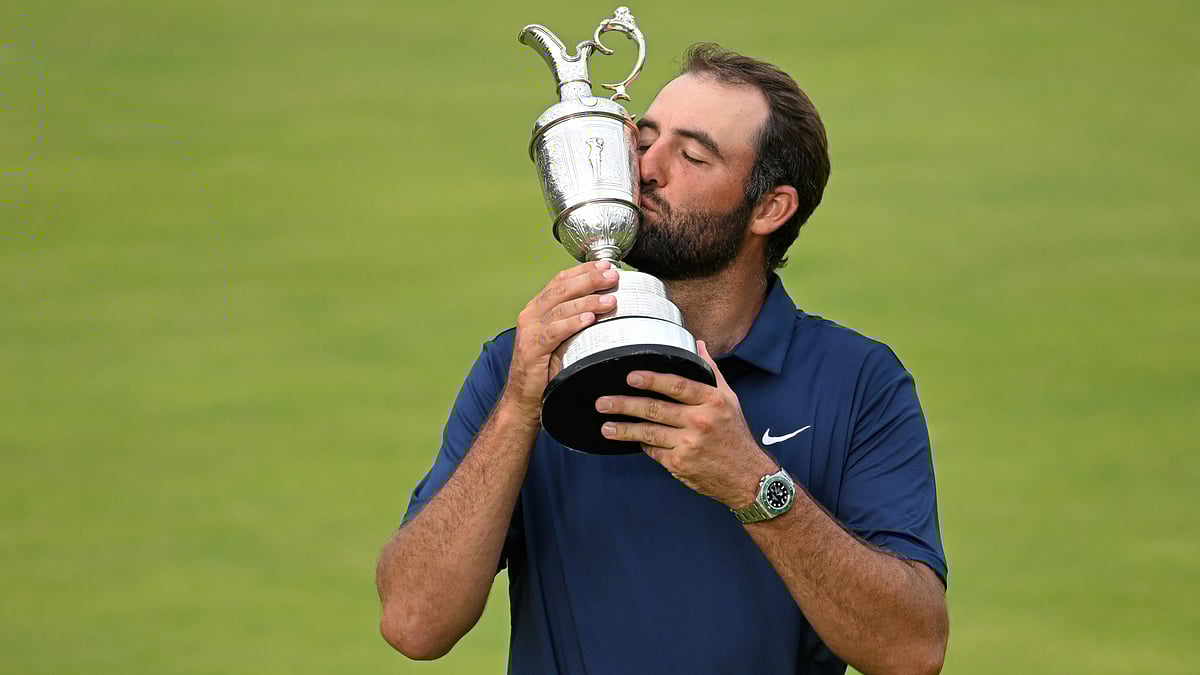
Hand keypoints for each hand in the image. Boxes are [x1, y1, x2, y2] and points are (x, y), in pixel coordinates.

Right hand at [502, 260, 619, 420]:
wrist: (524, 398)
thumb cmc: (546, 368)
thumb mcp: (562, 339)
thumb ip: (575, 321)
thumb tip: (607, 305)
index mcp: (538, 308)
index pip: (561, 280)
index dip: (584, 271)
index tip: (606, 265)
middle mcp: (531, 314)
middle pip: (562, 289)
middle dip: (590, 280)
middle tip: (612, 276)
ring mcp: (529, 330)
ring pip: (561, 308)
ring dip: (588, 301)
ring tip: (610, 299)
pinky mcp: (531, 348)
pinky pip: (555, 331)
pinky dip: (573, 323)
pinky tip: (590, 319)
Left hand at [595, 341, 776, 508]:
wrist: (747, 476)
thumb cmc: (735, 434)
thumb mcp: (729, 399)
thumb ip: (711, 372)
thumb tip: (698, 345)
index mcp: (711, 401)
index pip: (677, 386)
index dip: (652, 380)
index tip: (630, 377)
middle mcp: (700, 421)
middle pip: (655, 409)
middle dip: (624, 405)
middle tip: (602, 402)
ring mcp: (688, 445)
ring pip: (648, 433)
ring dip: (623, 429)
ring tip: (606, 426)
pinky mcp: (679, 464)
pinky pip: (653, 451)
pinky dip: (641, 444)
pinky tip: (628, 440)